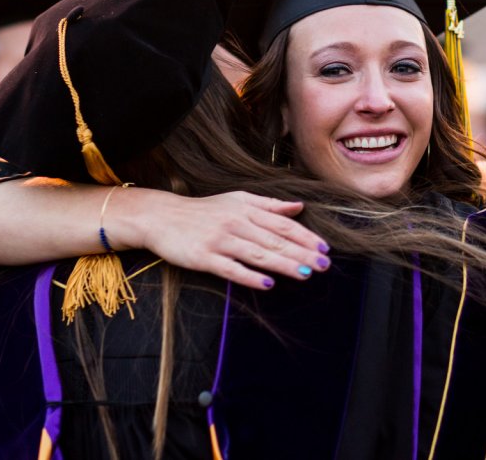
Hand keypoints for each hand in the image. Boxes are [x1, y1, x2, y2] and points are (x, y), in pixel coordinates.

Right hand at [118, 189, 330, 289]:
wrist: (162, 217)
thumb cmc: (204, 210)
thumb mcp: (237, 200)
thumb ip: (269, 205)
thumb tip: (299, 206)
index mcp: (247, 209)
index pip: (282, 224)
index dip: (305, 237)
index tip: (324, 248)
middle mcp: (236, 223)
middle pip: (275, 240)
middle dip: (302, 254)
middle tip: (324, 265)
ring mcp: (220, 240)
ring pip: (258, 254)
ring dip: (283, 265)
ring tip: (305, 274)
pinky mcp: (204, 257)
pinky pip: (231, 269)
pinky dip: (250, 277)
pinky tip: (268, 284)